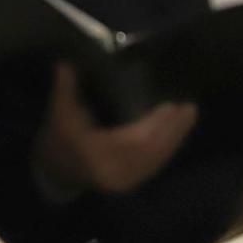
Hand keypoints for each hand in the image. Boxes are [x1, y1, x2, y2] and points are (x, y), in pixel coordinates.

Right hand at [35, 62, 196, 193]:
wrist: (53, 175)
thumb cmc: (57, 144)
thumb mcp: (59, 115)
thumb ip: (65, 88)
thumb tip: (66, 61)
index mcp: (99, 155)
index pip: (135, 140)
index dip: (156, 124)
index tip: (171, 105)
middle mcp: (117, 171)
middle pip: (154, 150)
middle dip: (174, 129)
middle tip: (189, 107)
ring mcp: (127, 179)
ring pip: (158, 158)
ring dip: (175, 138)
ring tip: (188, 116)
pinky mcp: (132, 181)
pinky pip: (154, 165)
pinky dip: (166, 149)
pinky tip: (176, 135)